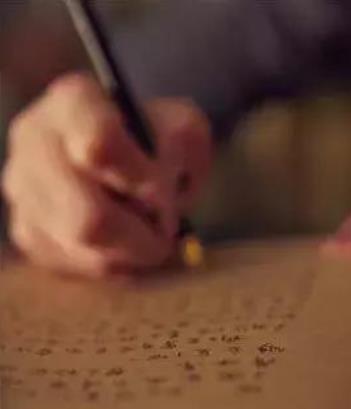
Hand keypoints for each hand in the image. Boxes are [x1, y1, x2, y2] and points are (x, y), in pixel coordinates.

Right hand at [1, 73, 212, 276]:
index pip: (100, 146)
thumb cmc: (159, 138)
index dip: (140, 180)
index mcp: (74, 102)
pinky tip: (127, 244)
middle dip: (139, 235)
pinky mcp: (26, 230)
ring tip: (150, 237)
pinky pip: (74, 266)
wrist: (131, 157)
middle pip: (87, 218)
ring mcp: (23, 188)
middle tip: (166, 232)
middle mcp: (34, 141)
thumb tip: (155, 195)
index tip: (163, 192)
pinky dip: (113, 264)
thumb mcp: (185, 126)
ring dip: (130, 252)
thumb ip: (180, 148)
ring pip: (83, 248)